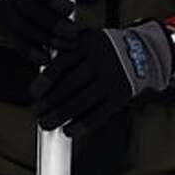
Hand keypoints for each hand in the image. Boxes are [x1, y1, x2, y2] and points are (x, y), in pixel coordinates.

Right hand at [0, 0, 72, 60]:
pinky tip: (47, 58)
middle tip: (73, 33)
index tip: (70, 8)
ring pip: (23, 27)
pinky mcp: (3, 28)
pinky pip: (16, 42)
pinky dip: (32, 52)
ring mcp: (5, 11)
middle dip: (53, 23)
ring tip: (66, 45)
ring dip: (46, 39)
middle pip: (30, 9)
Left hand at [30, 19, 174, 134]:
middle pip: (70, 84)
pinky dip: (82, 125)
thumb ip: (64, 56)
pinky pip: (99, 113)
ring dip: (61, 115)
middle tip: (36, 112)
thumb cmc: (102, 52)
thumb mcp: (84, 43)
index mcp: (87, 44)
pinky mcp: (120, 96)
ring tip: (46, 123)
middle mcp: (100, 61)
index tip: (34, 93)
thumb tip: (39, 86)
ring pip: (83, 101)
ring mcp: (112, 79)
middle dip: (50, 101)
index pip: (62, 63)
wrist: (141, 53)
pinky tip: (68, 130)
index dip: (45, 80)